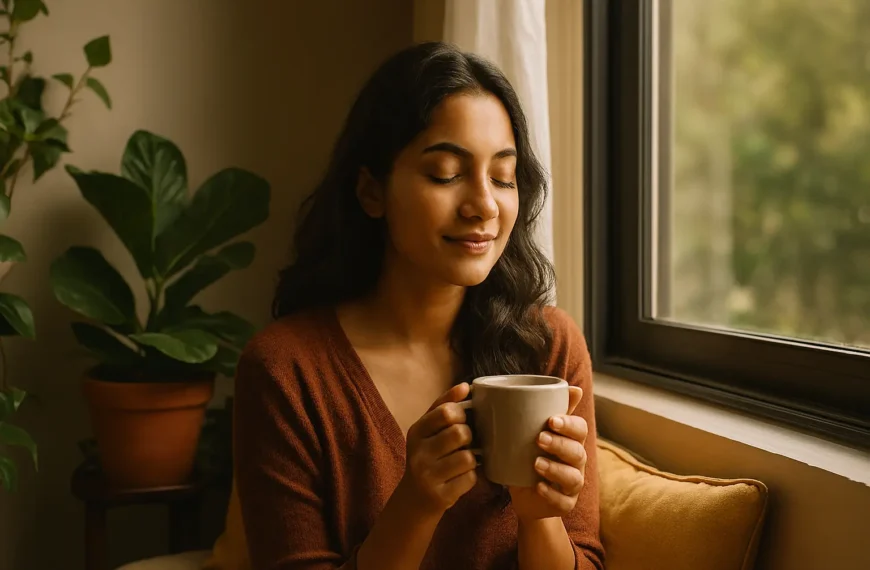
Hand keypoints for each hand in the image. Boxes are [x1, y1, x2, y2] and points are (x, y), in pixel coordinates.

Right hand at [396, 383, 477, 515]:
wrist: (414, 499)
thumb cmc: (427, 456)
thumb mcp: (427, 430)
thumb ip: (444, 405)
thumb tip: (466, 386)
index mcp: (416, 432)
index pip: (446, 412)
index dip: (461, 413)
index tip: (461, 420)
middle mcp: (419, 453)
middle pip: (460, 433)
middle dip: (469, 436)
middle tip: (464, 443)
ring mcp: (428, 476)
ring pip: (468, 457)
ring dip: (471, 458)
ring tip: (462, 461)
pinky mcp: (441, 495)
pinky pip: (470, 478)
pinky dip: (471, 476)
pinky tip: (460, 477)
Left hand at [510, 386, 586, 521]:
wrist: (526, 495)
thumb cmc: (531, 456)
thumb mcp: (536, 432)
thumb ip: (550, 410)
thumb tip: (572, 387)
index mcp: (571, 441)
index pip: (579, 429)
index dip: (569, 424)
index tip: (551, 420)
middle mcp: (576, 462)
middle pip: (577, 452)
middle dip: (560, 444)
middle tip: (539, 438)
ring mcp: (573, 484)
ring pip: (574, 477)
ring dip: (556, 469)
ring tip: (536, 463)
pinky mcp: (565, 503)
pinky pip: (564, 500)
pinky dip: (552, 494)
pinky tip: (538, 487)